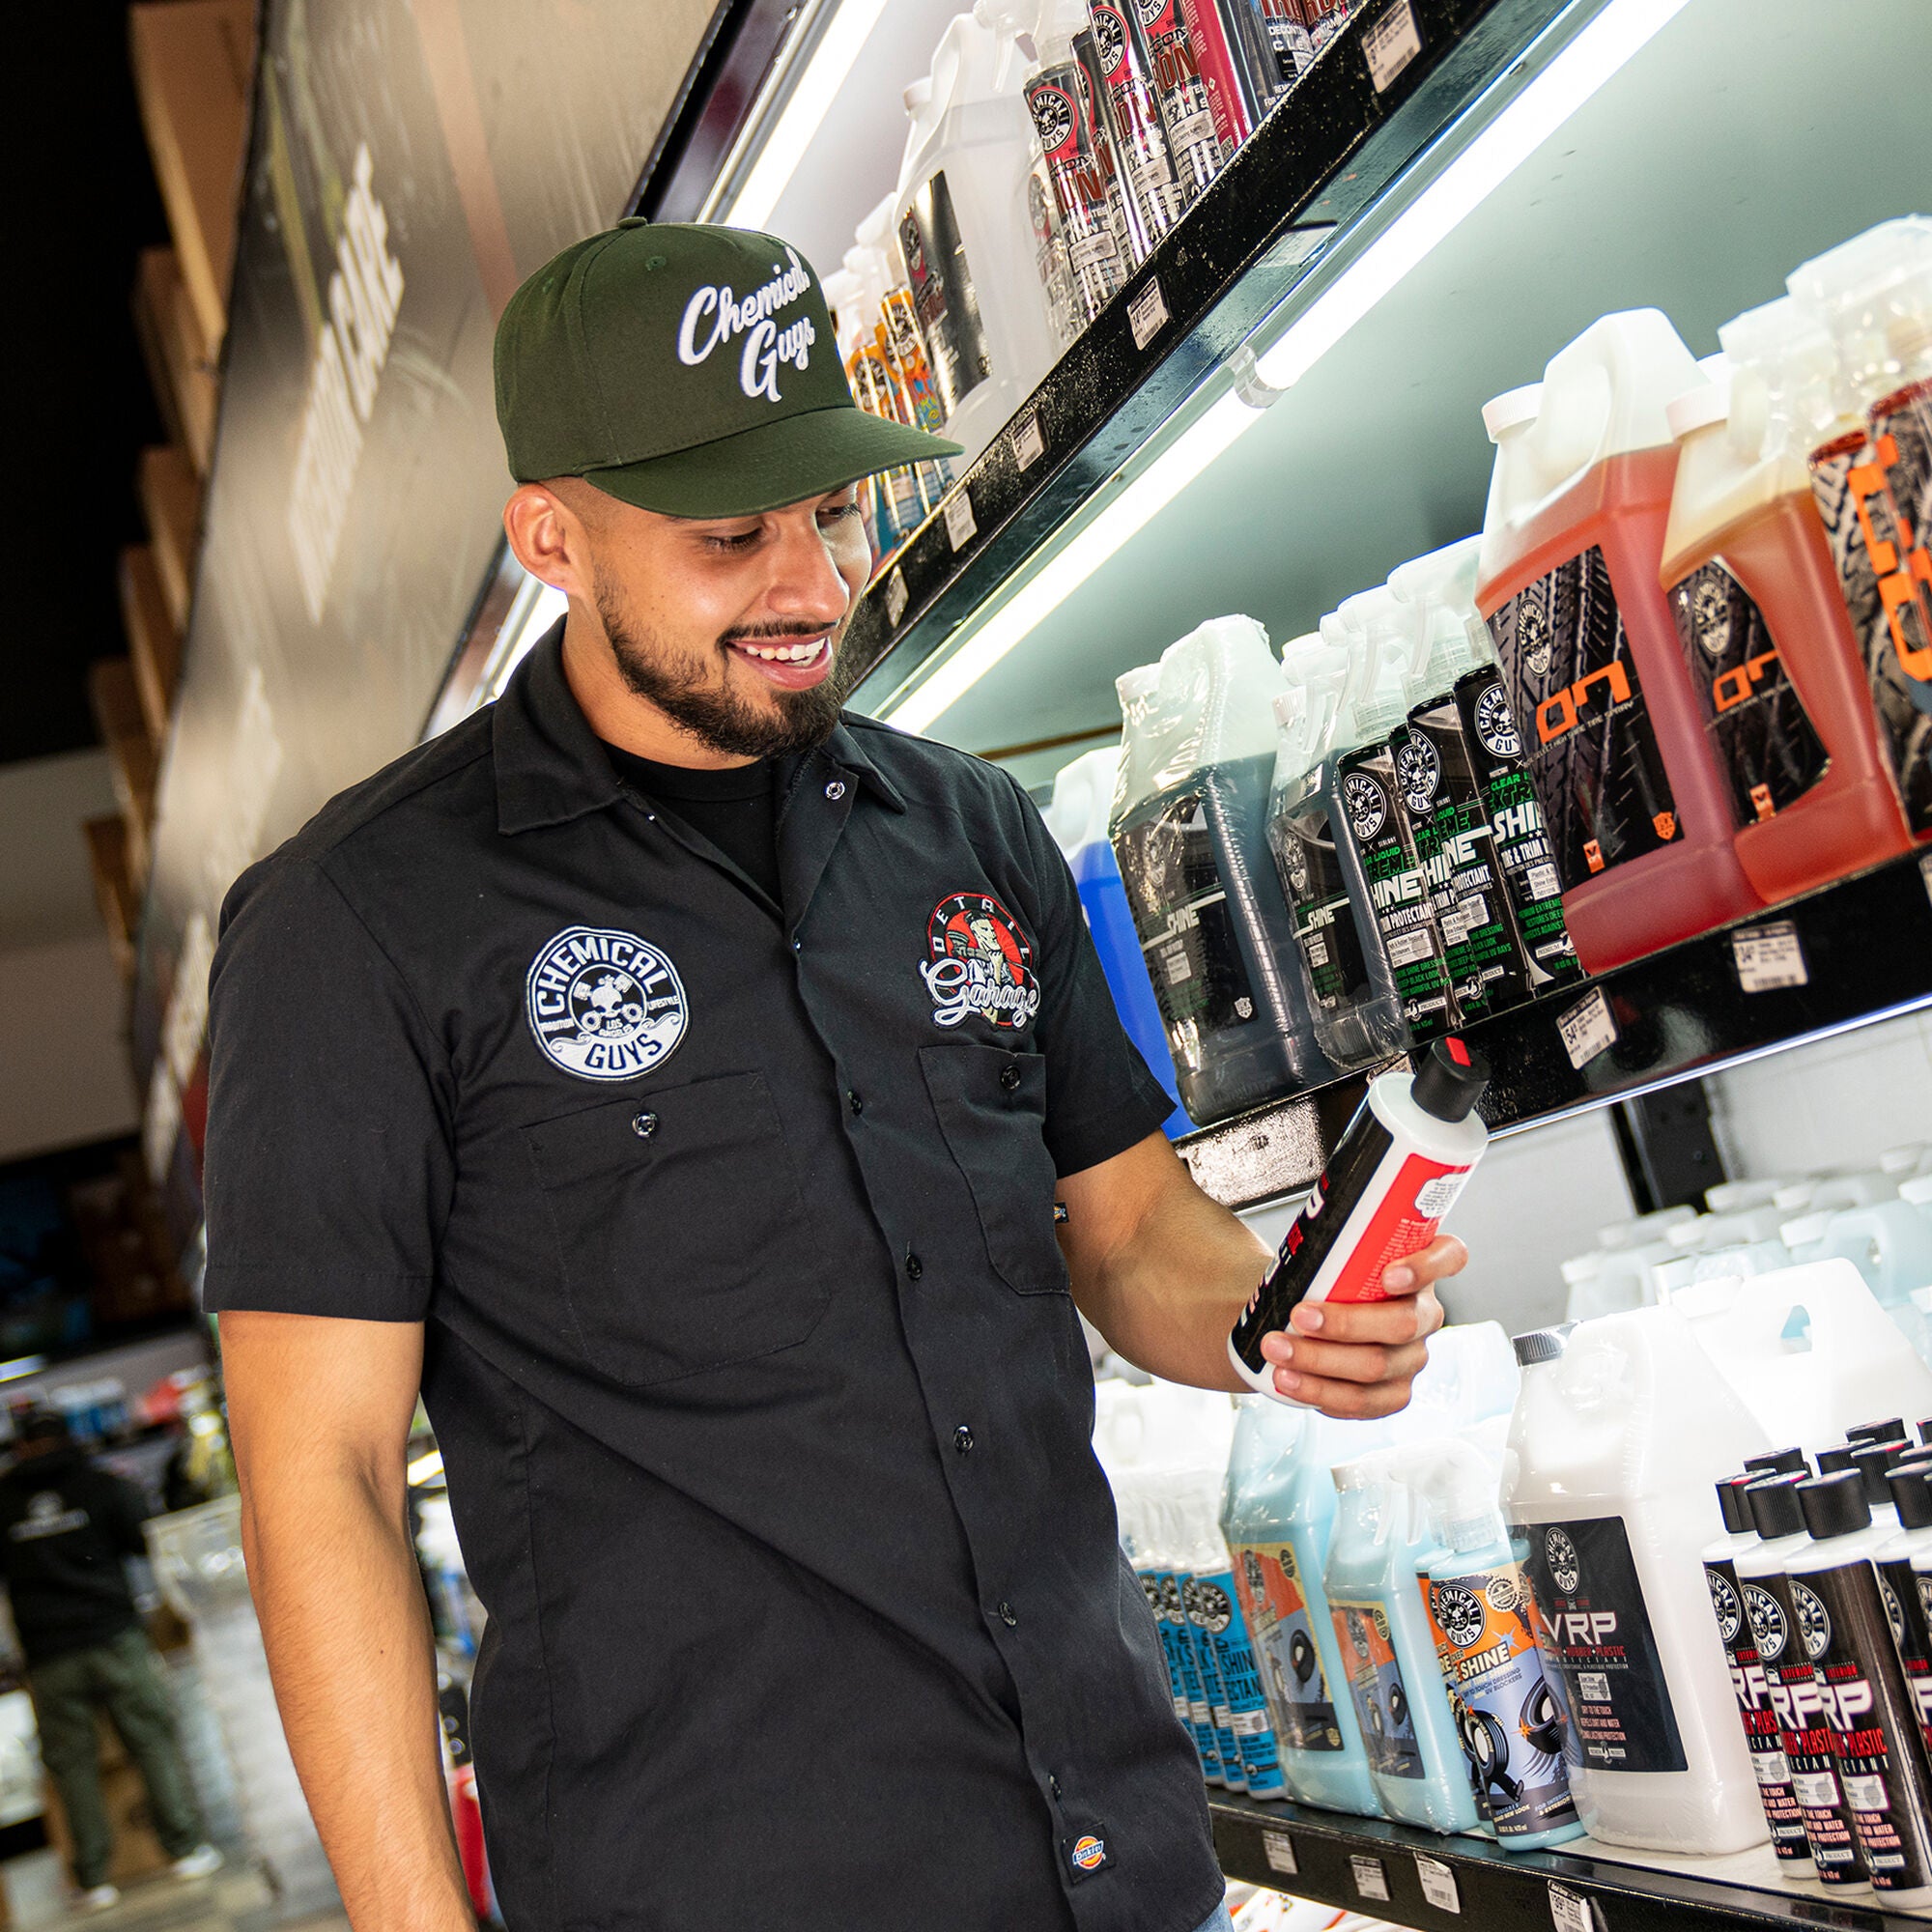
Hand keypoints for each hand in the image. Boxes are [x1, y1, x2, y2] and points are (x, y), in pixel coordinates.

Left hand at [1254, 1234, 1465, 1418]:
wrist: (1311, 1321)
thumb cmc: (1326, 1279)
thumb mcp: (1335, 1253)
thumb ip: (1330, 1239)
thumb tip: (1298, 1227)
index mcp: (1421, 1269)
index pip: (1450, 1256)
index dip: (1427, 1267)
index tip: (1388, 1274)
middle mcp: (1425, 1314)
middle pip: (1403, 1323)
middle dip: (1345, 1323)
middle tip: (1299, 1316)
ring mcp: (1411, 1357)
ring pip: (1376, 1367)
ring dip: (1319, 1361)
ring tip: (1276, 1349)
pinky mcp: (1392, 1394)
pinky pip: (1361, 1402)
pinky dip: (1318, 1392)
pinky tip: (1287, 1379)